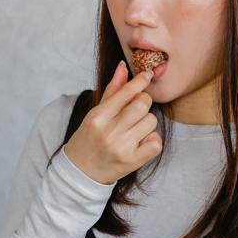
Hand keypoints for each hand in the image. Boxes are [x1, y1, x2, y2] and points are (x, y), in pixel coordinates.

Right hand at [62, 61, 161, 184]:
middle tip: (137, 109)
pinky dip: (152, 140)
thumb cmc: (90, 137)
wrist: (82, 170)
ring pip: (151, 121)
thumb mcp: (96, 112)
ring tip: (135, 129)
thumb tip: (123, 67)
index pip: (126, 92)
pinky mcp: (132, 162)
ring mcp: (121, 148)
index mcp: (98, 116)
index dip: (140, 81)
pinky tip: (141, 141)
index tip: (148, 75)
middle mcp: (109, 132)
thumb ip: (112, 90)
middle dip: (143, 102)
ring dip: (147, 122)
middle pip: (142, 104)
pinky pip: (156, 143)